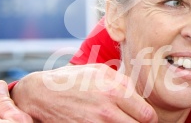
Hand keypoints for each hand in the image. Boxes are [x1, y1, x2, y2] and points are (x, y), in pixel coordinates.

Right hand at [11, 64, 156, 121]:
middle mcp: (106, 111)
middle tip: (134, 120)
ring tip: (118, 120)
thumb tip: (141, 97)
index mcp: (115, 91)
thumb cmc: (74, 80)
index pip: (148, 115)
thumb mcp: (101, 72)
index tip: (145, 117)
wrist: (41, 94)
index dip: (149, 118)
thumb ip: (124, 84)